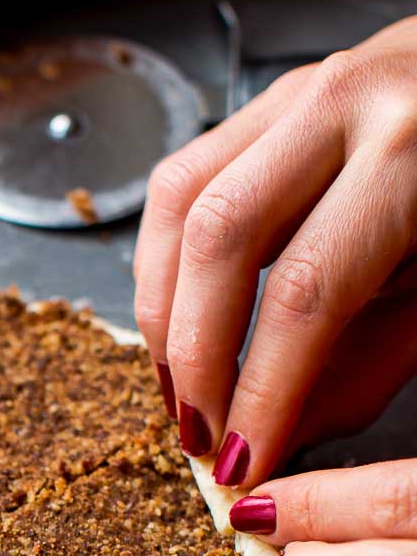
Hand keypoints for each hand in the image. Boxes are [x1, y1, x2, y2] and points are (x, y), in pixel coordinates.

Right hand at [133, 16, 416, 488]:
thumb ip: (360, 372)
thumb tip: (267, 443)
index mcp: (413, 156)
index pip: (305, 293)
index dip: (261, 391)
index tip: (243, 462)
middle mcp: (346, 105)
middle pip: (220, 239)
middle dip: (195, 357)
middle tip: (198, 434)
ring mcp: (299, 93)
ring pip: (181, 207)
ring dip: (162, 313)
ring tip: (177, 388)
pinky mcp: (268, 102)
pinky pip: (181, 183)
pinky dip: (165, 264)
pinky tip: (179, 322)